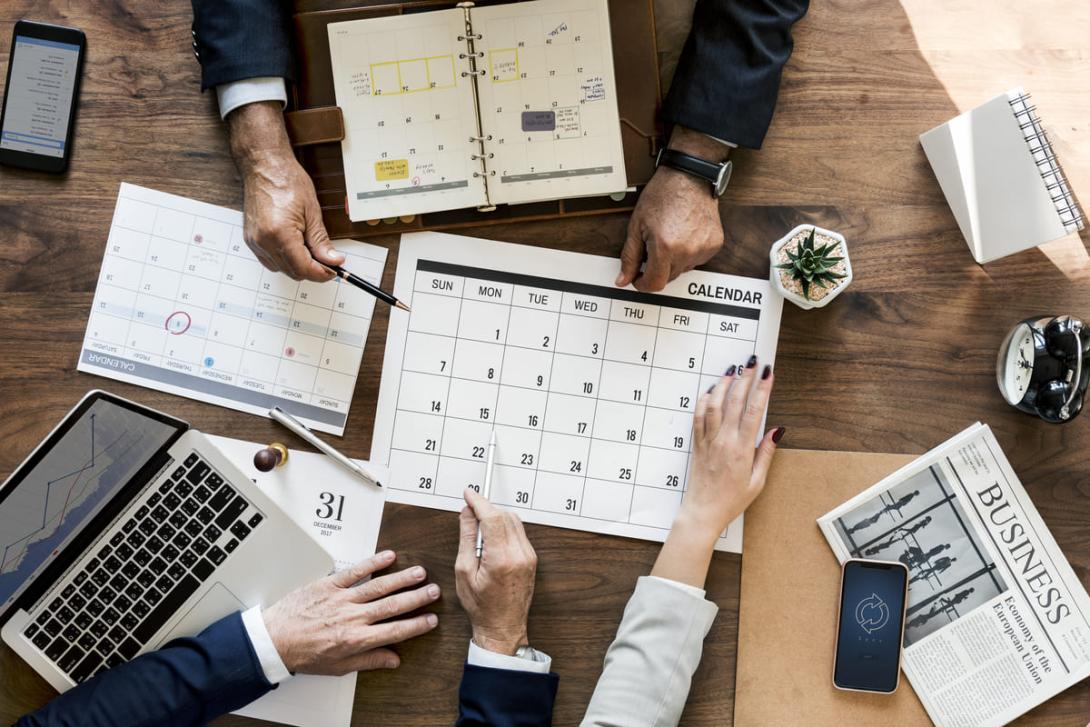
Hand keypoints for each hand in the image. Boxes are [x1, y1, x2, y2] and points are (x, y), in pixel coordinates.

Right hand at [227, 101, 344, 281]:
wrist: (264, 166)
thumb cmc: (286, 180)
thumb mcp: (312, 211)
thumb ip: (321, 240)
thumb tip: (333, 260)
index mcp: (280, 233)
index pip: (304, 268)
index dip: (322, 273)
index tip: (334, 270)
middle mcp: (263, 241)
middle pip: (292, 272)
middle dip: (312, 270)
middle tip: (327, 260)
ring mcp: (254, 242)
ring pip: (281, 269)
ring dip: (298, 266)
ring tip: (311, 249)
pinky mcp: (251, 240)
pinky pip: (270, 261)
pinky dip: (285, 260)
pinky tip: (295, 247)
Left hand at [262, 550, 439, 674]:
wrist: (274, 640)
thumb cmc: (304, 654)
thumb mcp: (338, 667)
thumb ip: (369, 661)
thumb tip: (393, 659)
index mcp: (356, 640)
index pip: (395, 631)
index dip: (417, 625)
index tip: (431, 619)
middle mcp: (353, 618)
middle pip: (393, 605)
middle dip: (417, 598)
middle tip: (434, 591)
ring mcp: (342, 599)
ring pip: (379, 586)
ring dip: (402, 578)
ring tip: (420, 573)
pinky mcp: (329, 585)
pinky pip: (355, 572)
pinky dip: (373, 563)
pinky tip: (389, 556)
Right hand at [455, 489, 537, 655]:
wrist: (503, 627)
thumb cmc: (481, 606)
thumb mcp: (464, 571)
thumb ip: (467, 538)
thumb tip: (467, 513)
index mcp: (501, 558)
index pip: (492, 517)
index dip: (479, 501)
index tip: (468, 494)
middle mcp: (519, 554)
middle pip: (504, 515)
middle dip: (486, 509)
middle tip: (469, 513)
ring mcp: (528, 556)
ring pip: (513, 521)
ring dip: (496, 517)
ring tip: (479, 528)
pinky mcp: (531, 558)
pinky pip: (518, 532)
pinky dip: (504, 527)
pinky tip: (491, 538)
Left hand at [616, 126, 727, 291]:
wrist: (689, 176)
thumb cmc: (663, 194)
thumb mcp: (637, 225)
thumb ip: (630, 256)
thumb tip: (623, 279)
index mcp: (665, 247)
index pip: (654, 284)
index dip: (642, 284)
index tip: (638, 278)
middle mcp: (687, 251)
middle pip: (668, 278)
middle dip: (657, 268)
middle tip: (652, 246)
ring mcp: (703, 248)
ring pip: (683, 269)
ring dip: (673, 260)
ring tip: (670, 236)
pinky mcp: (714, 244)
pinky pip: (697, 260)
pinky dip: (688, 253)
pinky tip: (683, 235)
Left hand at [651, 358, 782, 587]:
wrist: (703, 511)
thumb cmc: (732, 501)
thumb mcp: (757, 481)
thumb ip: (766, 453)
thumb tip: (778, 430)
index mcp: (742, 450)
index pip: (753, 412)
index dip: (762, 389)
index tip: (768, 373)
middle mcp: (723, 441)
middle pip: (734, 402)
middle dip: (745, 378)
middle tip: (752, 362)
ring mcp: (708, 440)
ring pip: (714, 404)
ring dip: (723, 384)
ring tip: (732, 370)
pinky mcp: (697, 443)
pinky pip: (699, 416)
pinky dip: (704, 400)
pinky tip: (710, 390)